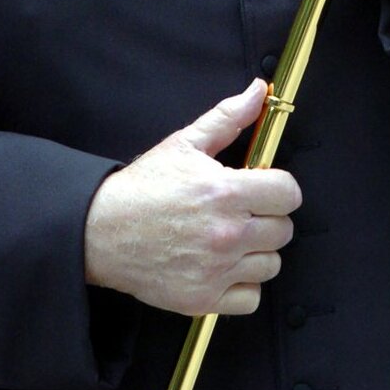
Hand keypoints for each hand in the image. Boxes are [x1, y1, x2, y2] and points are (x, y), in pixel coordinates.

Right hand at [84, 80, 300, 316]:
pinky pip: (251, 298)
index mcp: (225, 192)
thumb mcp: (185, 143)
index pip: (288, 193)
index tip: (266, 187)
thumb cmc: (143, 187)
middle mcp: (226, 234)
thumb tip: (259, 91)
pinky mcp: (203, 299)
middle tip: (244, 211)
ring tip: (233, 238)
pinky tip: (224, 266)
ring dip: (258, 251)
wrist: (101, 231)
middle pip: (284, 230)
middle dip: (269, 217)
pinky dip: (242, 285)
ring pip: (271, 264)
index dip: (280, 187)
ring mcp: (216, 270)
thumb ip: (228, 117)